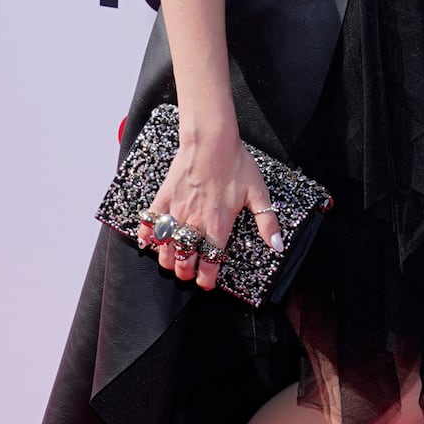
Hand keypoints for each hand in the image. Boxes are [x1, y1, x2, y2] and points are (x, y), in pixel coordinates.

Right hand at [135, 133, 283, 288]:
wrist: (211, 141)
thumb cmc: (235, 164)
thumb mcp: (259, 194)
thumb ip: (267, 223)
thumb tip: (277, 245)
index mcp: (218, 226)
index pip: (209, 264)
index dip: (206, 279)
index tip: (206, 282)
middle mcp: (195, 224)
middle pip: (184, 261)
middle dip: (186, 273)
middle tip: (189, 272)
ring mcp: (176, 212)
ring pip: (165, 249)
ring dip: (167, 260)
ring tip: (173, 261)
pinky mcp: (163, 199)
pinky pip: (149, 223)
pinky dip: (146, 237)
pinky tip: (148, 243)